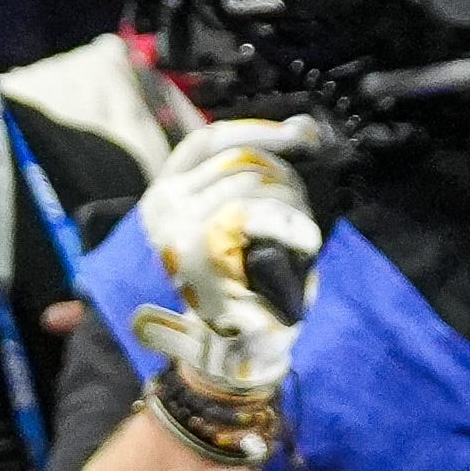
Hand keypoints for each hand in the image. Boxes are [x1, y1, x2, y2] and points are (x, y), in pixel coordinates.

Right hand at [129, 116, 325, 400]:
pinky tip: (302, 242)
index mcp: (164, 195)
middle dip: (285, 182)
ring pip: (258, 184)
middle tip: (296, 218)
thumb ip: (260, 170)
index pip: (211, 140)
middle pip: (242, 161)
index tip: (301, 134)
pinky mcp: (206, 250)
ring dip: (293, 206)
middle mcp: (164, 206)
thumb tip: (305, 126)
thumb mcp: (241, 218)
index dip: (259, 130)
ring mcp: (181, 227)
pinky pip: (262, 212)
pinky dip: (293, 223)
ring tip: (293, 240)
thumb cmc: (248, 278)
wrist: (241, 345)